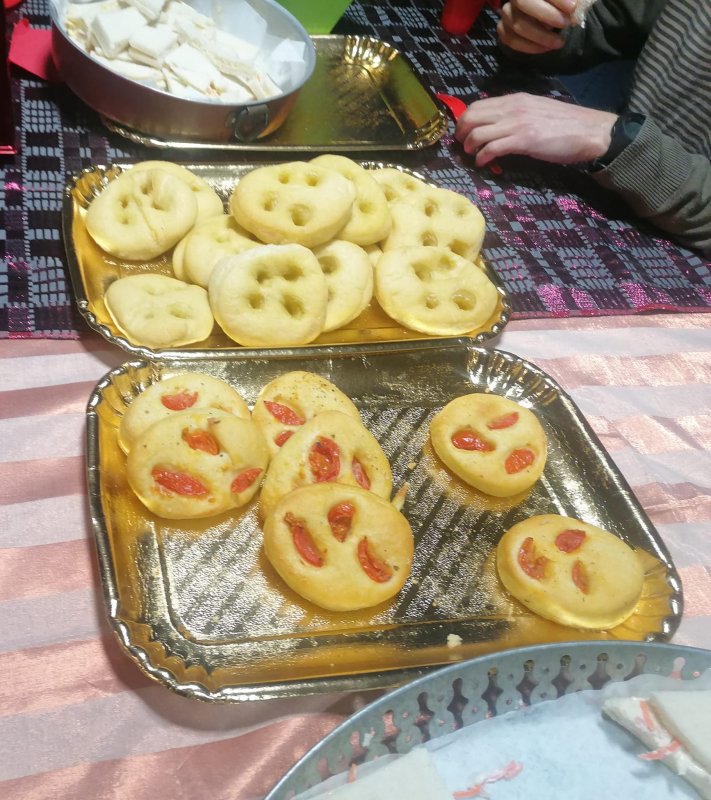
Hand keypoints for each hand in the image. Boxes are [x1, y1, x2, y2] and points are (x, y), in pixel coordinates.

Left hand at [454, 93, 616, 165]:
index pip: (478, 105)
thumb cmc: (565, 125)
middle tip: (461, 145)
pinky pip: (492, 147)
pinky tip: (482, 163)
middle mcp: (513, 108)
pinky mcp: (523, 140)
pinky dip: (482, 157)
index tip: (461, 132)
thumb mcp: (536, 111)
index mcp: (515, 99)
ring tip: (471, 155)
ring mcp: (517, 123)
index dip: (464, 119)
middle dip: (461, 132)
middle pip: (473, 116)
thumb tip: (497, 127)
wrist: (589, 131)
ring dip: (469, 146)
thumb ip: (516, 115)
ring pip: (478, 132)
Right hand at [498, 0, 576, 53]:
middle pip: (524, 3)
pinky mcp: (503, 30)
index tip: (572, 8)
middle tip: (565, 24)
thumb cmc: (557, 4)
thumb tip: (575, 7)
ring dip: (541, 36)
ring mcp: (506, 14)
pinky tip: (545, 48)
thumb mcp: (565, 1)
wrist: (542, 13)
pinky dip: (530, 47)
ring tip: (559, 42)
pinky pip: (512, 41)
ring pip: (518, 25)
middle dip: (547, 15)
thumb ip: (568, 2)